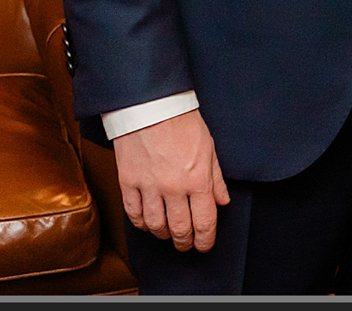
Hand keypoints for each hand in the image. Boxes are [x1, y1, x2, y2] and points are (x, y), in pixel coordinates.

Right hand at [113, 109, 229, 251]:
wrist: (150, 105)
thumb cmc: (182, 122)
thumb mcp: (208, 148)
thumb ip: (216, 179)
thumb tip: (222, 201)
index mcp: (198, 178)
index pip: (204, 221)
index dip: (205, 239)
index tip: (204, 245)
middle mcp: (174, 187)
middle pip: (180, 229)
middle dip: (186, 243)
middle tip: (187, 245)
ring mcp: (149, 186)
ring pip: (156, 226)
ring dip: (164, 235)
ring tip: (169, 234)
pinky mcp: (128, 182)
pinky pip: (134, 214)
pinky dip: (142, 224)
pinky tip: (148, 224)